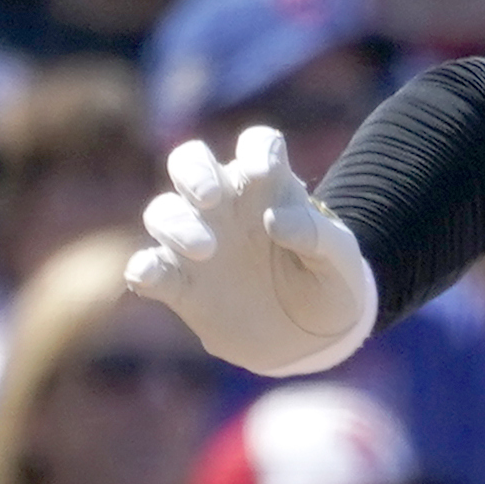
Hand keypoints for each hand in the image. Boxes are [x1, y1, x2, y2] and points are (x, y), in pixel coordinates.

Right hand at [128, 126, 377, 378]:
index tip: (263, 172)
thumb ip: (318, 236)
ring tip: (205, 249)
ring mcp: (196, 242)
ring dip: (175, 223)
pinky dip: (142, 269)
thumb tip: (275, 220)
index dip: (256, 149)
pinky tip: (149, 276)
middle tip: (211, 198)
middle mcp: (226, 206)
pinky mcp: (179, 284)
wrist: (314, 338)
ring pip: (162, 211)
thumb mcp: (342, 263)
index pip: (257, 145)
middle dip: (194, 172)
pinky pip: (147, 268)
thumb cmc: (330, 285)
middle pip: (190, 162)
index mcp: (269, 188)